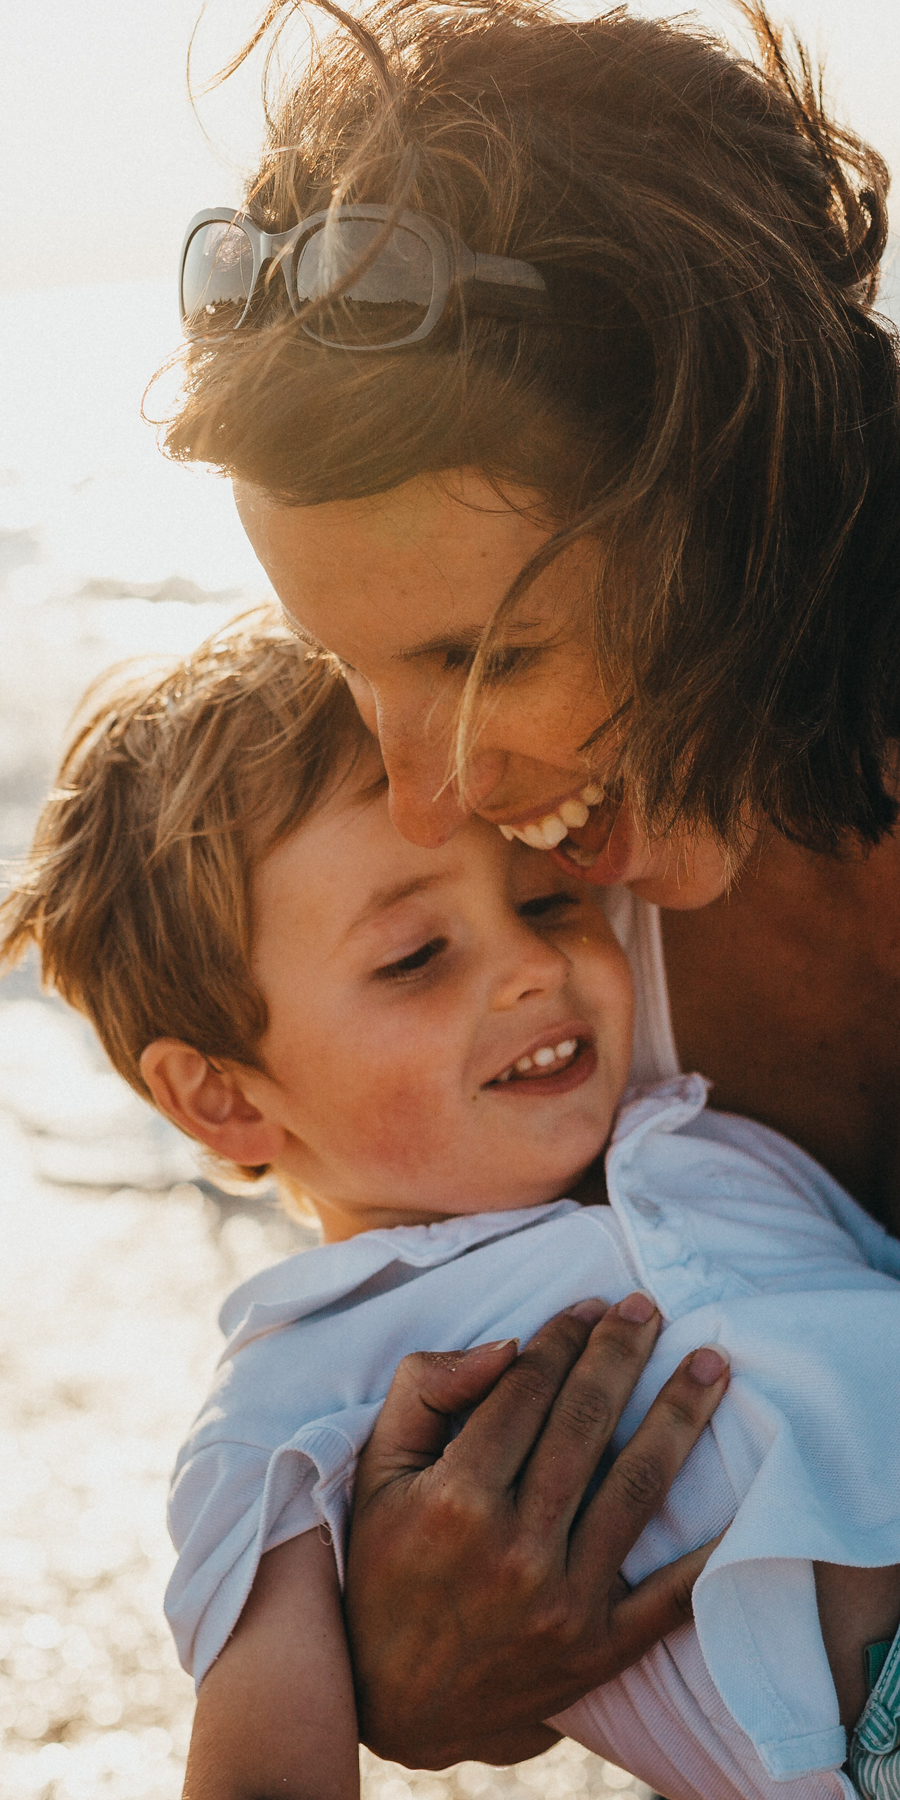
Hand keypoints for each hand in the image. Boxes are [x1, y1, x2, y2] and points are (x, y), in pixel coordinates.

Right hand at [345, 1295, 728, 1769]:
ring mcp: (563, 1603)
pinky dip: (711, 1548)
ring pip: (638, 1488)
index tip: (590, 1305)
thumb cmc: (384, 1568)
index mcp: (456, 1499)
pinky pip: (671, 1595)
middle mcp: (514, 1548)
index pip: (526, 1391)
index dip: (563, 1338)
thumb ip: (425, 1392)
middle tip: (649, 1309)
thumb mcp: (376, 1472)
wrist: (394, 1701)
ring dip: (679, 1416)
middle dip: (622, 1354)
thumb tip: (505, 1346)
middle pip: (587, 1424)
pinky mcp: (599, 1650)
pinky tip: (742, 1496)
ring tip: (710, 1365)